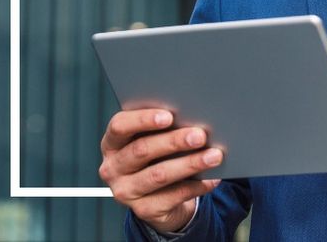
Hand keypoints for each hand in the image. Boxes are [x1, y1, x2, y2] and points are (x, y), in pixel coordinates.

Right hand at [99, 109, 223, 233]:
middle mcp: (114, 167)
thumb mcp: (154, 138)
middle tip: (200, 135)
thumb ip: (165, 127)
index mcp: (113, 143)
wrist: (158, 196)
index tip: (169, 116)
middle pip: (142, 150)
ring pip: (159, 175)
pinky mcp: (143, 210)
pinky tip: (211, 178)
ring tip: (213, 156)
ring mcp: (126, 191)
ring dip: (189, 164)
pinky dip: (196, 186)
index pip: (119, 126)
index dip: (143, 119)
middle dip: (174, 141)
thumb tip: (192, 118)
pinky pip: (172, 197)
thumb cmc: (157, 156)